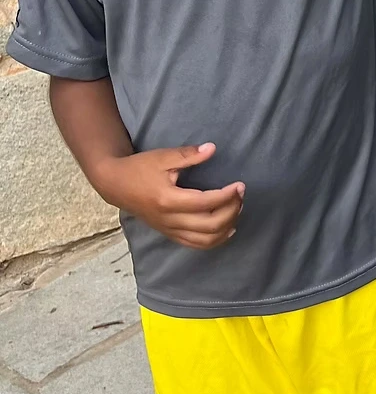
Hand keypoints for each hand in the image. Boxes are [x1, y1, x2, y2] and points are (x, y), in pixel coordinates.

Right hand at [96, 143, 244, 248]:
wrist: (115, 185)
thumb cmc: (139, 168)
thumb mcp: (163, 157)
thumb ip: (189, 155)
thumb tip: (212, 149)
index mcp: (168, 200)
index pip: (206, 203)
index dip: (227, 196)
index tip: (239, 185)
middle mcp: (170, 219)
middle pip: (210, 225)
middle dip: (231, 211)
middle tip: (240, 196)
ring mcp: (169, 230)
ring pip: (205, 240)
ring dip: (226, 227)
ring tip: (237, 210)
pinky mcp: (169, 234)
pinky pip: (196, 244)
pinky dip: (215, 240)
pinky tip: (227, 229)